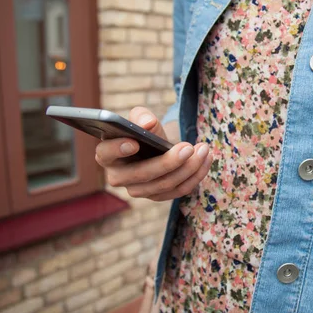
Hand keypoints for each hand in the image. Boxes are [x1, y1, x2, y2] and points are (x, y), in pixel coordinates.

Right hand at [95, 106, 212, 200]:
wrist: (157, 146)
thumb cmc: (145, 130)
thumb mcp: (142, 118)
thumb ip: (142, 116)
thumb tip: (147, 124)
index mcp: (107, 154)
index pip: (105, 154)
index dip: (117, 149)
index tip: (134, 142)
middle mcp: (119, 176)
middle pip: (142, 175)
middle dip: (168, 162)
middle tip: (189, 147)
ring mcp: (138, 190)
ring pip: (164, 185)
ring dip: (188, 168)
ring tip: (204, 150)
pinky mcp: (158, 196)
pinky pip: (178, 190)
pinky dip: (195, 175)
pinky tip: (207, 160)